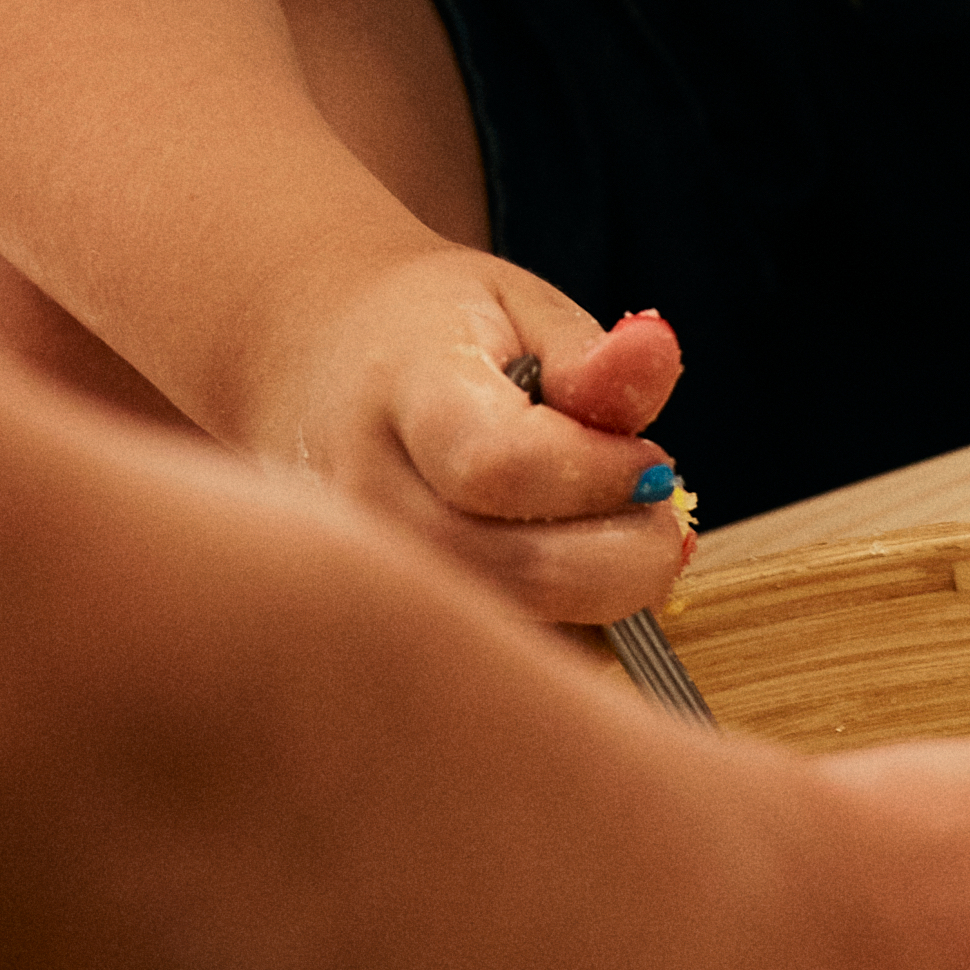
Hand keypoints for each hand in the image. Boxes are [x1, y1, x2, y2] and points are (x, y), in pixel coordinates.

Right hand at [250, 247, 696, 626]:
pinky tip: (563, 567)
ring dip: (605, 595)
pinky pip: (508, 661)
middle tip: (653, 508)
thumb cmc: (431, 339)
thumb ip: (588, 354)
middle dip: (629, 554)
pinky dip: (569, 628)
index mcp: (399, 397)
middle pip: (524, 573)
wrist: (313, 374)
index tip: (650, 461)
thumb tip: (656, 353)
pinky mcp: (390, 632)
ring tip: (600, 527)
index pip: (503, 467)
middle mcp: (369, 504)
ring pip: (526, 634)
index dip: (602, 476)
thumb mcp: (515, 308)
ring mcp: (370, 583)